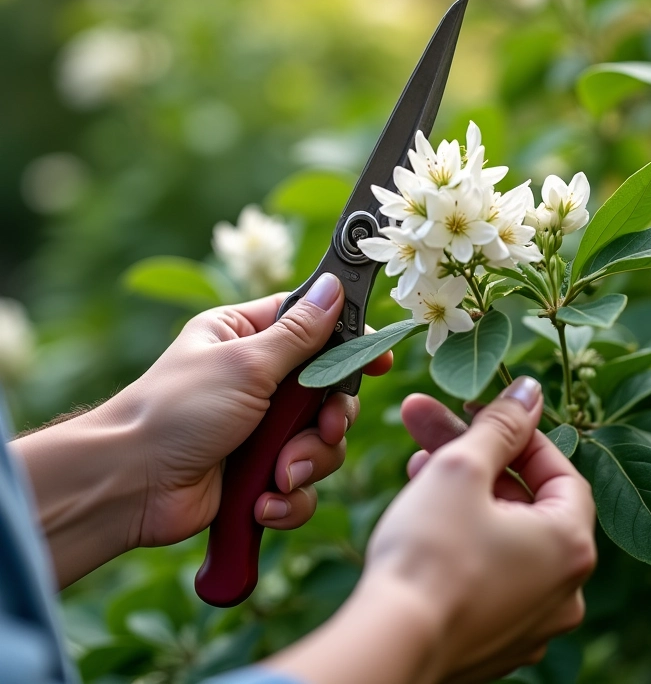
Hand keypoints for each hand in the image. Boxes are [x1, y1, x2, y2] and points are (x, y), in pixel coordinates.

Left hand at [115, 273, 391, 547]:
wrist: (130, 485)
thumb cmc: (177, 410)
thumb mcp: (245, 362)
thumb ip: (300, 333)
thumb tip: (336, 287)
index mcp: (248, 337)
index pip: (314, 326)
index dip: (350, 342)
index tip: (379, 359)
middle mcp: (260, 380)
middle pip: (329, 391)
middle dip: (329, 419)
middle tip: (325, 428)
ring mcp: (262, 429)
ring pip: (322, 442)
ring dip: (306, 462)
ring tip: (277, 476)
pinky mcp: (261, 474)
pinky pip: (302, 485)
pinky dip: (288, 498)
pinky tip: (262, 503)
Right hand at [390, 380, 595, 680]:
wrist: (392, 645)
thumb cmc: (431, 552)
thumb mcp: (465, 468)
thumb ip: (502, 425)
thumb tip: (530, 391)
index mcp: (570, 545)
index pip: (558, 471)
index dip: (518, 434)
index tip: (480, 412)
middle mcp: (562, 590)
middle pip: (521, 500)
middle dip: (473, 456)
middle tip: (429, 424)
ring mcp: (528, 621)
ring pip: (500, 534)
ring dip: (462, 492)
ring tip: (415, 464)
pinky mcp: (493, 639)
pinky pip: (486, 571)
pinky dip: (462, 537)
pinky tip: (422, 512)